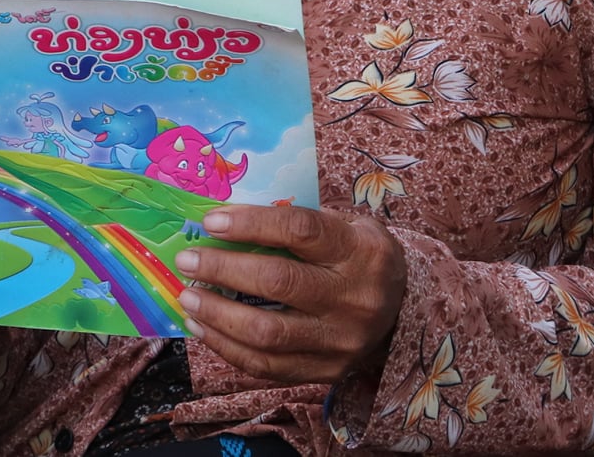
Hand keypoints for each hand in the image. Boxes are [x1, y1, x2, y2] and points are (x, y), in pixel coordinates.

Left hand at [172, 203, 405, 385]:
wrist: (405, 310)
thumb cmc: (359, 256)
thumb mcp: (346, 226)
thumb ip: (298, 223)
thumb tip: (226, 220)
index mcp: (359, 250)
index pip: (300, 230)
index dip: (251, 224)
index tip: (211, 222)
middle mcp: (354, 297)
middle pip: (278, 283)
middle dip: (223, 270)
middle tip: (187, 261)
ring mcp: (341, 341)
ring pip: (268, 334)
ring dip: (217, 315)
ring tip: (187, 297)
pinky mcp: (327, 372)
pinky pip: (268, 366)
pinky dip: (228, 348)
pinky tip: (204, 329)